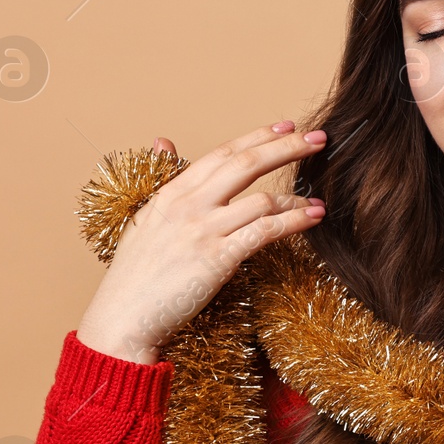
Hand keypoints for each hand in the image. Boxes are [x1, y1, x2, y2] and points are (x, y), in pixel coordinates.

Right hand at [75, 120, 328, 364]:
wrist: (123, 317)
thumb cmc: (135, 273)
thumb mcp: (144, 217)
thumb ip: (162, 178)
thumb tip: (164, 140)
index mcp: (172, 192)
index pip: (222, 153)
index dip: (257, 136)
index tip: (286, 126)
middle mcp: (188, 205)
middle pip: (246, 164)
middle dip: (286, 147)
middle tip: (319, 139)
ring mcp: (203, 230)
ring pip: (262, 199)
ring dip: (297, 197)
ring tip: (319, 199)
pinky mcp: (218, 258)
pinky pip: (265, 231)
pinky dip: (294, 220)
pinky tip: (313, 216)